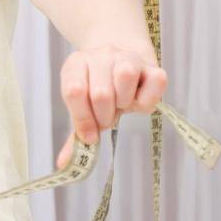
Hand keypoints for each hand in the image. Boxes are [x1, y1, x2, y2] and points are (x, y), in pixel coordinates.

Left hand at [56, 41, 167, 167]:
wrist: (123, 63)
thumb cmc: (100, 91)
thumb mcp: (84, 108)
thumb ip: (76, 134)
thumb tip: (64, 165)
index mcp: (76, 65)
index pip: (74, 92)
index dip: (83, 119)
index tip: (90, 135)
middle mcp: (100, 56)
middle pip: (101, 92)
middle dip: (104, 116)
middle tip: (107, 118)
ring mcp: (127, 58)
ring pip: (125, 75)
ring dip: (124, 101)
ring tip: (122, 104)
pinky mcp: (152, 66)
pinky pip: (155, 81)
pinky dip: (149, 98)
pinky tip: (140, 100)